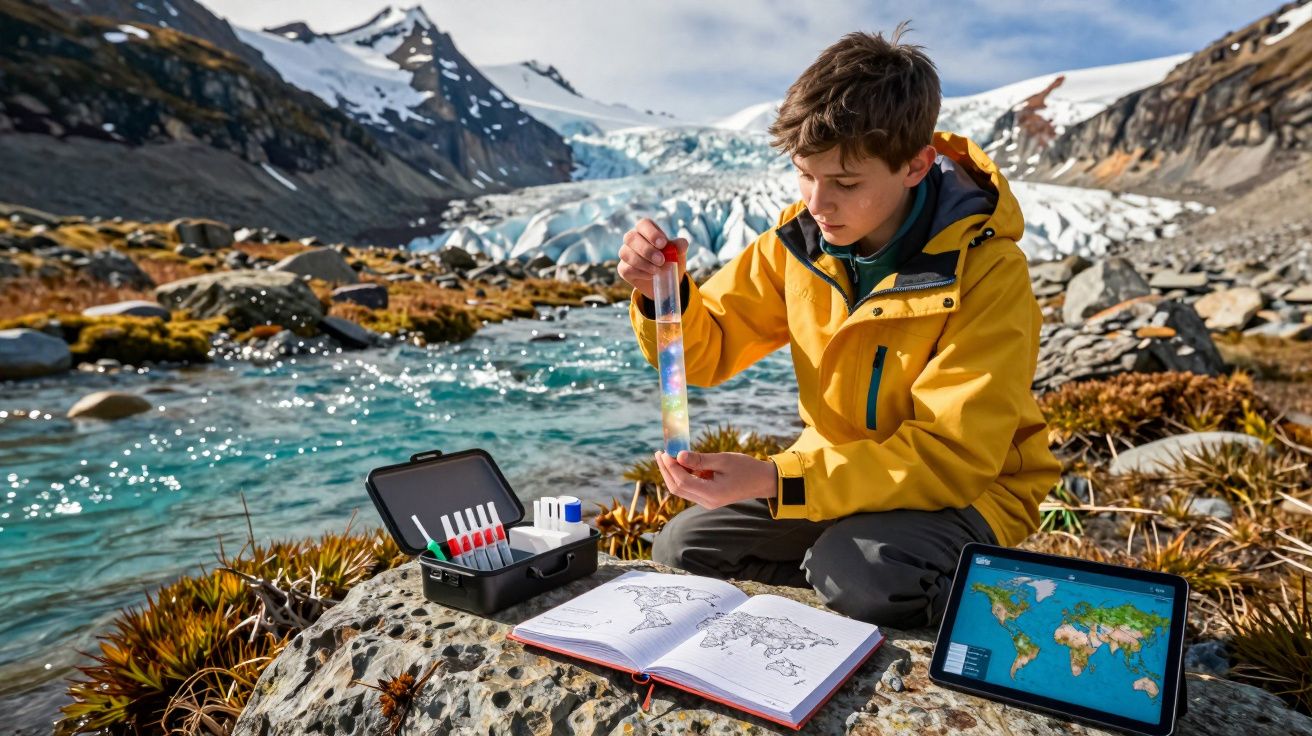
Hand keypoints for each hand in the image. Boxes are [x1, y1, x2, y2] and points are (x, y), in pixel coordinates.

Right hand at [618, 218, 687, 300]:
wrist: (666, 281)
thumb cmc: (670, 260)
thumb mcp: (678, 253)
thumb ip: (680, 246)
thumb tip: (682, 244)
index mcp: (646, 230)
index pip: (643, 224)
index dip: (651, 233)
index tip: (663, 244)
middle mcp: (633, 239)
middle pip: (631, 237)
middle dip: (646, 250)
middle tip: (661, 260)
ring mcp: (626, 253)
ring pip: (626, 253)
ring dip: (643, 263)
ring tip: (658, 270)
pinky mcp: (623, 269)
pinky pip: (627, 269)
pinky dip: (641, 273)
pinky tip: (651, 276)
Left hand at [653, 450, 775, 509]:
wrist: (762, 481)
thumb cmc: (746, 468)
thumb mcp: (723, 460)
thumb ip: (700, 459)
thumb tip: (678, 455)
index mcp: (712, 494)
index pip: (683, 482)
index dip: (671, 467)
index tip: (665, 451)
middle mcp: (707, 501)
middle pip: (677, 488)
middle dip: (666, 470)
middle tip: (660, 452)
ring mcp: (706, 501)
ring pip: (680, 489)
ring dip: (672, 472)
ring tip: (669, 455)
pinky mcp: (707, 498)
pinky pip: (689, 487)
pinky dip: (682, 475)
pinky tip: (682, 462)